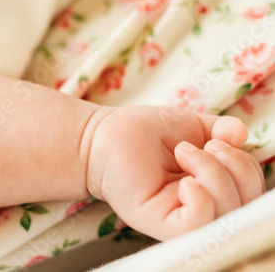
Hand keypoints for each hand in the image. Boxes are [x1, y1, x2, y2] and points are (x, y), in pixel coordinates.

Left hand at [85, 106, 264, 239]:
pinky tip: (184, 180)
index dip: (246, 167)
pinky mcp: (156, 221)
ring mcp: (176, 216)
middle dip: (237, 169)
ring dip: (215, 175)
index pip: (248, 192)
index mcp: (209, 188)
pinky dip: (201, 198)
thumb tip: (241, 135)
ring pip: (224, 215)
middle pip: (243, 206)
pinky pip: (195, 224)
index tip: (218, 141)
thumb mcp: (191, 126)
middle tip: (208, 146)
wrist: (104, 133)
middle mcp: (197, 207)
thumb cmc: (143, 131)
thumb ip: (220, 131)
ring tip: (185, 152)